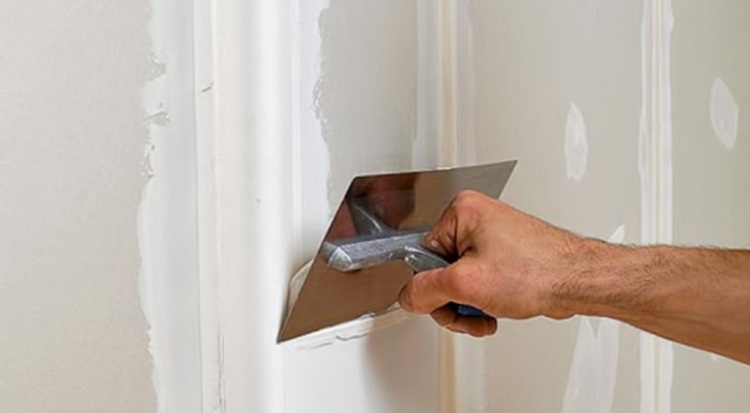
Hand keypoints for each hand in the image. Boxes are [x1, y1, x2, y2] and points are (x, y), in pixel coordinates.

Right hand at [398, 190, 584, 336]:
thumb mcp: (467, 284)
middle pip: (440, 271)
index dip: (433, 287)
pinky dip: (485, 300)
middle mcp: (475, 217)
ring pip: (460, 280)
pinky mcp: (505, 253)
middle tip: (471, 312)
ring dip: (470, 304)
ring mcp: (491, 235)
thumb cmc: (538, 270)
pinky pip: (479, 280)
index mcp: (461, 211)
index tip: (448, 302)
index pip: (421, 256)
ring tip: (489, 312)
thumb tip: (407, 296)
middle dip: (454, 300)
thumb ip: (425, 290)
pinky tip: (498, 308)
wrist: (578, 280)